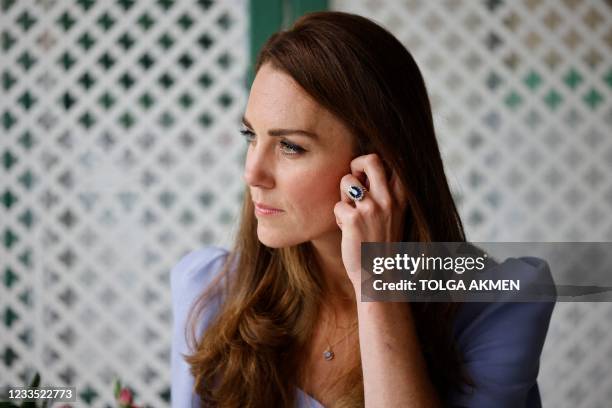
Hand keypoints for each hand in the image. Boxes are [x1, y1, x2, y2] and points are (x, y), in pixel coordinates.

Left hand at [333, 153, 407, 288]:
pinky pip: (337, 205)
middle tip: (354, 182)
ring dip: (343, 195)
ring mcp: (371, 208)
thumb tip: (364, 170)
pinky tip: (348, 230)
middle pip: (370, 159)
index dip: (376, 163)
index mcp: (401, 196)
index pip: (393, 161)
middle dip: (356, 165)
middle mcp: (388, 199)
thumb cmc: (382, 244)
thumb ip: (384, 193)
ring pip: (347, 180)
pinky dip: (339, 217)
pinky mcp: (353, 219)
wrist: (380, 276)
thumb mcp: (394, 214)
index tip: (369, 176)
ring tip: (351, 212)